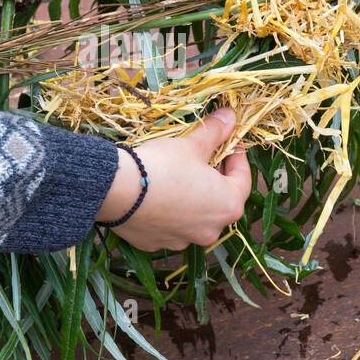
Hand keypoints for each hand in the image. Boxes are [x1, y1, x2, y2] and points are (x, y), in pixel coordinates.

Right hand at [96, 109, 252, 251]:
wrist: (116, 190)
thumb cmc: (163, 165)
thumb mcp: (192, 144)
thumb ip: (215, 132)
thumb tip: (231, 115)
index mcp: (228, 205)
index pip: (243, 179)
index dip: (237, 157)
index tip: (230, 144)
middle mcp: (211, 230)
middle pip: (220, 200)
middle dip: (214, 178)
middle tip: (203, 158)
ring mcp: (183, 240)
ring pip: (195, 216)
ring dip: (192, 198)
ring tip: (177, 177)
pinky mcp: (157, 244)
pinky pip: (170, 225)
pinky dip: (168, 212)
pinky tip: (156, 194)